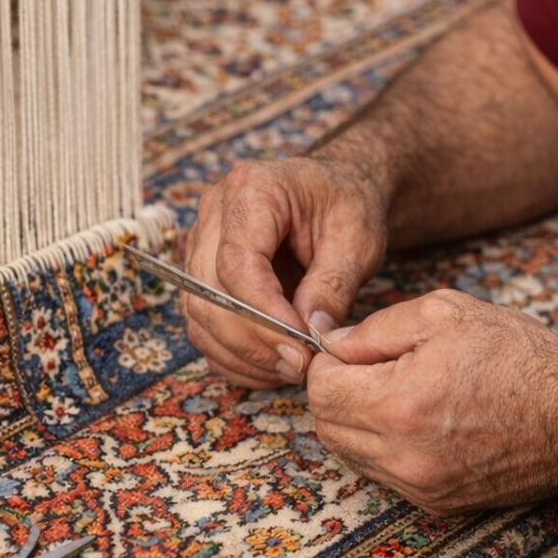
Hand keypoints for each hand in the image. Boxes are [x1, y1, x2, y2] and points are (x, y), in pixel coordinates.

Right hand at [183, 156, 387, 388]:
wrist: (336, 192)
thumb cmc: (348, 205)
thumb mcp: (358, 239)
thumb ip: (334, 285)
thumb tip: (310, 333)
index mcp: (252, 189)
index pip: (237, 263)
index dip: (264, 314)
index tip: (301, 346)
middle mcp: (214, 212)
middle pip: (208, 292)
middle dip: (252, 341)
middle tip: (299, 365)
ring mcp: (201, 242)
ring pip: (199, 314)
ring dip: (241, 354)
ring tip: (290, 368)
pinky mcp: (203, 273)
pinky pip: (203, 324)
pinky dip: (232, 355)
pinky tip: (271, 366)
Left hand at [306, 289, 557, 514]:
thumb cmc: (521, 359)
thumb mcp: (447, 313)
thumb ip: (375, 328)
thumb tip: (328, 340)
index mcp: (400, 403)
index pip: (319, 388)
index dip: (329, 360)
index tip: (354, 347)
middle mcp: (402, 455)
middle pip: (325, 425)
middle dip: (336, 391)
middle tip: (372, 365)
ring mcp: (418, 485)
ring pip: (347, 453)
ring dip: (354, 420)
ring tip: (395, 390)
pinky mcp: (434, 502)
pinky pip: (380, 472)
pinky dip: (381, 445)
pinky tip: (416, 419)